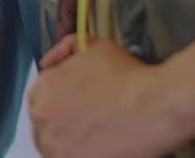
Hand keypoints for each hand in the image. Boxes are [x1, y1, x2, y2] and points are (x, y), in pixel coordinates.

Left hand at [27, 39, 185, 157]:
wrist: (157, 106)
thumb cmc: (129, 77)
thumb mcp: (93, 46)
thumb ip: (66, 48)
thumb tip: (49, 62)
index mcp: (44, 87)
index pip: (37, 96)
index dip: (56, 99)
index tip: (70, 104)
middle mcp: (43, 117)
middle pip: (43, 122)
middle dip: (61, 120)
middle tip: (85, 120)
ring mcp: (57, 145)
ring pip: (52, 145)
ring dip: (67, 140)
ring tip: (92, 135)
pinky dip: (80, 152)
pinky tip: (98, 146)